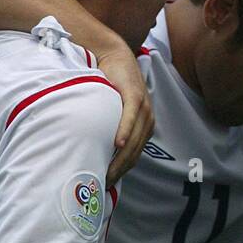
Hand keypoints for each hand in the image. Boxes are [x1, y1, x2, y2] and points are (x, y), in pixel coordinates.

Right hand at [94, 44, 152, 186]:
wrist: (113, 56)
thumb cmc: (110, 86)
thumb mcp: (111, 112)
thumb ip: (109, 129)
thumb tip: (94, 152)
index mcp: (144, 126)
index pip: (134, 156)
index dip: (122, 171)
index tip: (107, 186)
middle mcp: (147, 119)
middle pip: (135, 152)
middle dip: (119, 169)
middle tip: (101, 183)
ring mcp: (143, 108)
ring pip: (134, 138)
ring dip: (121, 156)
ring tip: (106, 170)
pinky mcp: (135, 96)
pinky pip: (131, 117)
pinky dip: (124, 131)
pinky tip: (117, 143)